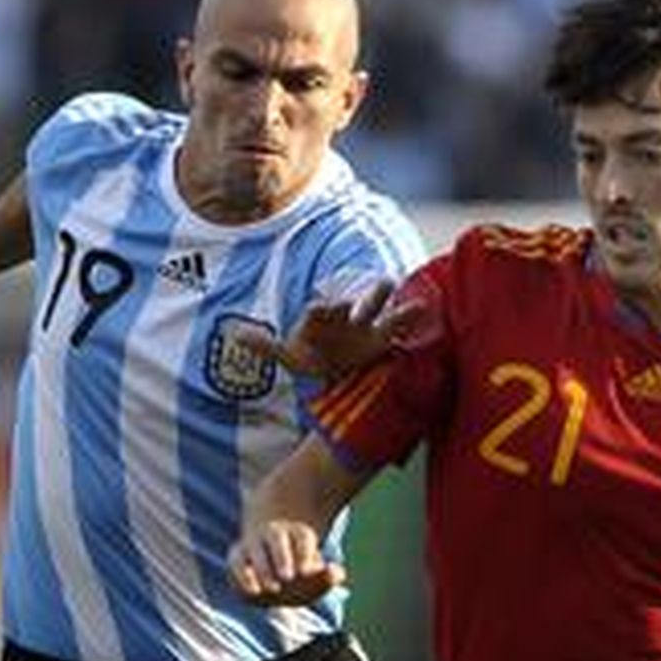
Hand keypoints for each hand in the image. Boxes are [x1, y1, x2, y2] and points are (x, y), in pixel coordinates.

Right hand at [229, 518, 346, 605]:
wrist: (275, 568)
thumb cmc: (302, 573)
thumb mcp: (319, 576)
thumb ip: (331, 575)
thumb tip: (336, 573)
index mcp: (298, 533)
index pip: (303, 538)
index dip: (306, 553)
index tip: (308, 572)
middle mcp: (274, 533)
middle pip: (276, 538)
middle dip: (282, 557)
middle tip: (288, 578)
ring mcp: (254, 543)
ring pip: (254, 549)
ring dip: (262, 568)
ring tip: (273, 590)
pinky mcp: (237, 556)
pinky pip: (235, 562)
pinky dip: (241, 576)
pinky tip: (254, 593)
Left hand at [270, 280, 425, 380]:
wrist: (337, 373)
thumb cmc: (314, 359)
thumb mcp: (290, 357)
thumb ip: (266, 346)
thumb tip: (235, 335)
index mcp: (324, 318)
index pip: (325, 311)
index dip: (325, 309)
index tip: (324, 308)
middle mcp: (348, 318)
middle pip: (360, 303)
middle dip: (367, 299)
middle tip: (378, 288)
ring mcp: (368, 328)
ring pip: (382, 310)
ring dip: (393, 306)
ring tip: (409, 298)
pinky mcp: (384, 341)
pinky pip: (399, 328)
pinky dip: (411, 319)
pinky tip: (425, 309)